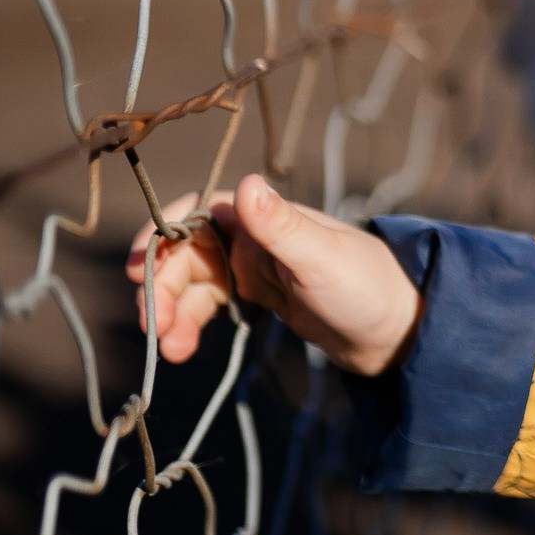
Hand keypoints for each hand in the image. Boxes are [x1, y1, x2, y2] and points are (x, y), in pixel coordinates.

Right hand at [126, 174, 418, 375]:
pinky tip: (182, 347)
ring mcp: (253, 266)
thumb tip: (247, 184)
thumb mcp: (321, 260)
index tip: (138, 269)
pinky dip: (189, 324)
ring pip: (191, 282)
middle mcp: (254, 236)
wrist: (395, 332)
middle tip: (153, 329)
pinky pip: (208, 304)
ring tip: (169, 351)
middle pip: (186, 253)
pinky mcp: (257, 295)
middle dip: (162, 287)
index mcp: (266, 216)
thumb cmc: (366, 288)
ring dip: (171, 312)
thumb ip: (282, 227)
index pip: (197, 212)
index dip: (162, 234)